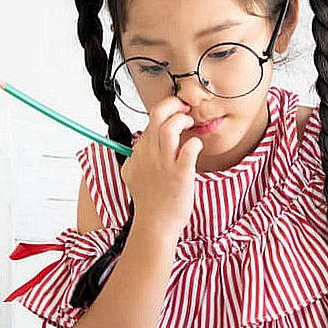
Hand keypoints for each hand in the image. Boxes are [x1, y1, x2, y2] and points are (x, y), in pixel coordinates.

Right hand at [120, 95, 203, 239]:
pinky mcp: (180, 173)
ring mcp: (164, 163)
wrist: (156, 224)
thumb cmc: (149, 201)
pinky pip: (190, 148)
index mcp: (138, 152)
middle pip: (157, 114)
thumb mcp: (131, 176)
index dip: (164, 112)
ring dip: (183, 119)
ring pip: (171, 126)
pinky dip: (195, 143)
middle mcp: (149, 154)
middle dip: (173, 103)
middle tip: (183, 108)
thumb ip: (134, 159)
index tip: (174, 114)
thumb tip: (135, 148)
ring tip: (189, 124)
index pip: (150, 120)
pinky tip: (196, 148)